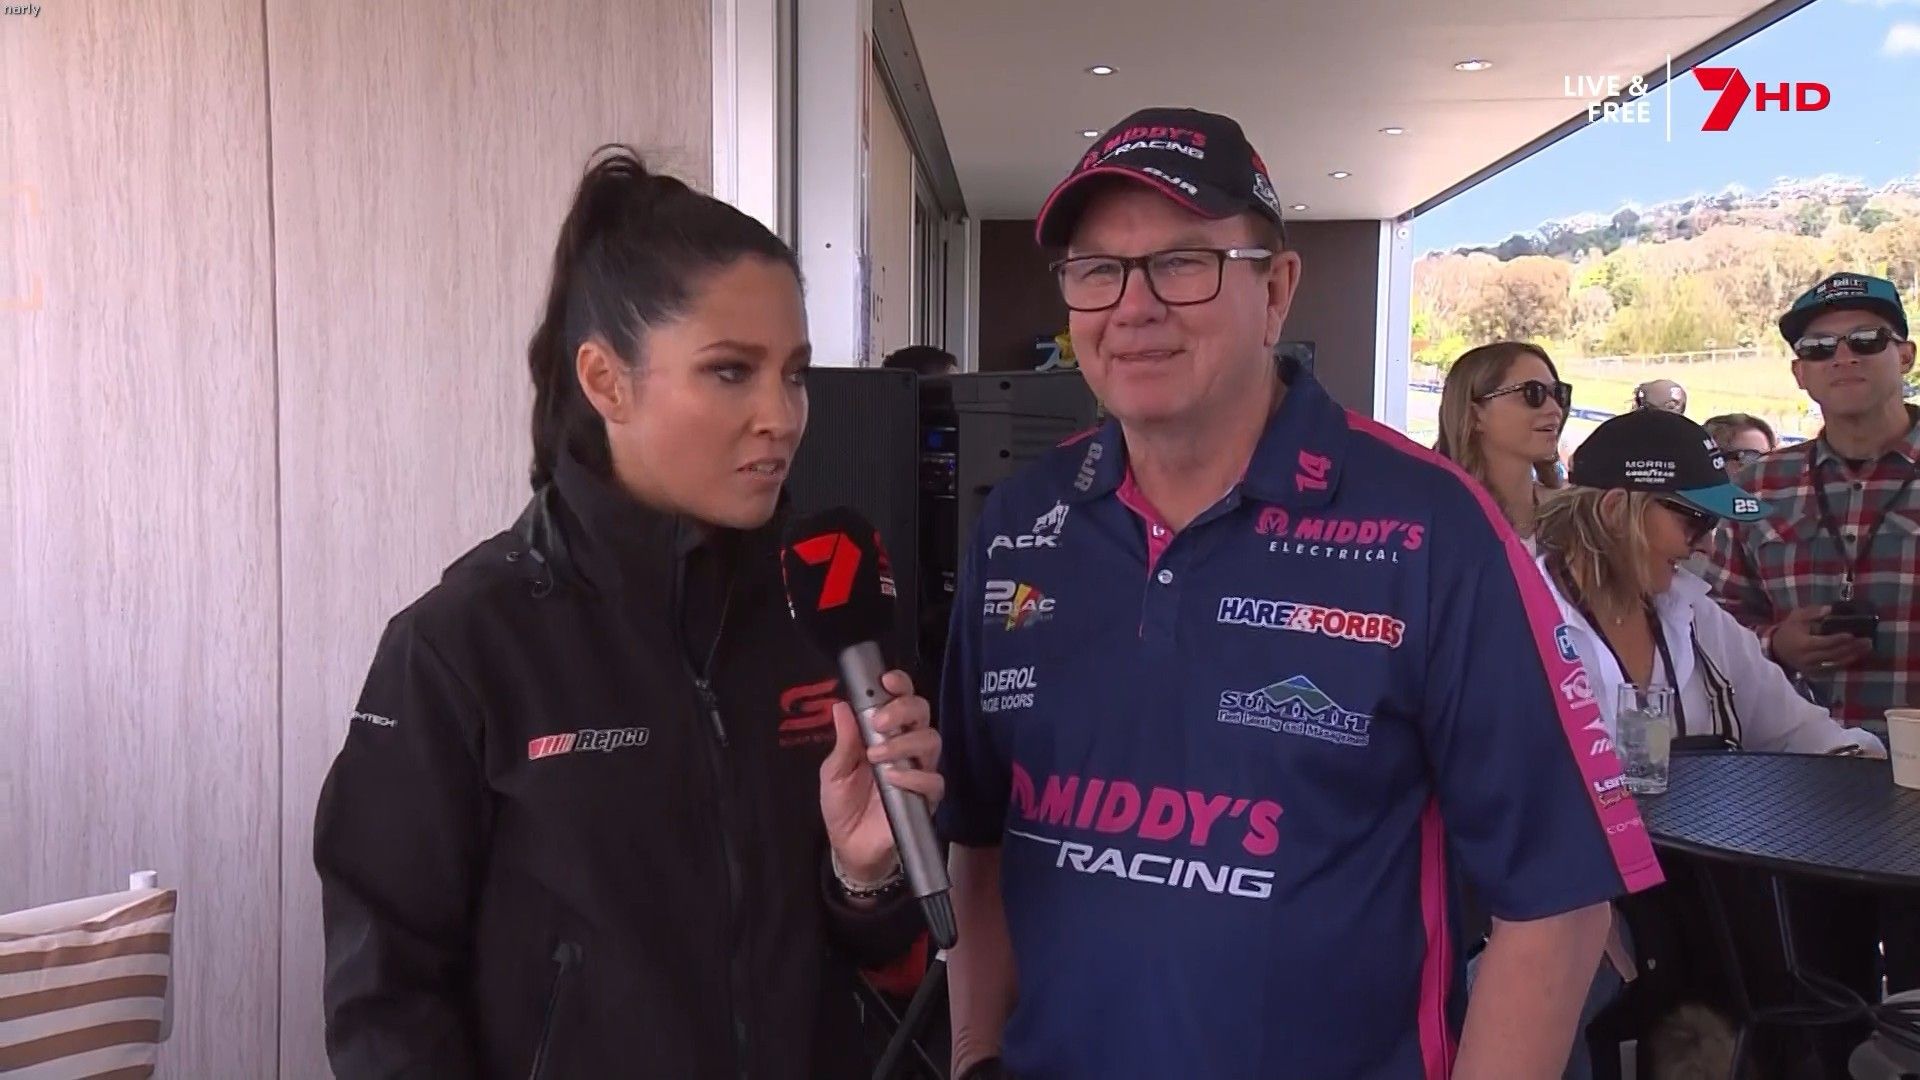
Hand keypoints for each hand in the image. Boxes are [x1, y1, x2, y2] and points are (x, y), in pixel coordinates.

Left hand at [819, 669, 943, 883]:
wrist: (849, 846)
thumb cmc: (843, 804)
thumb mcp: (834, 771)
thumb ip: (844, 741)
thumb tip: (842, 706)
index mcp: (884, 733)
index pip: (900, 699)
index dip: (899, 685)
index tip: (886, 680)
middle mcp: (906, 746)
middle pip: (922, 713)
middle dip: (903, 709)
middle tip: (879, 722)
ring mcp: (919, 770)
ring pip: (931, 741)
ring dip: (904, 743)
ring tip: (877, 757)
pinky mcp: (926, 798)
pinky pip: (934, 780)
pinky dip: (915, 777)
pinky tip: (893, 780)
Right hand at [1770, 606, 1872, 674]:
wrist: (1776, 649)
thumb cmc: (1789, 630)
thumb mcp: (1797, 617)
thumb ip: (1813, 613)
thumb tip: (1830, 609)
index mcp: (1803, 644)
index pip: (1824, 642)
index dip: (1839, 639)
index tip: (1852, 634)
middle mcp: (1808, 658)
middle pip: (1834, 654)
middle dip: (1852, 647)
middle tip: (1867, 641)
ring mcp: (1812, 668)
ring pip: (1836, 663)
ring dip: (1853, 656)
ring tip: (1867, 648)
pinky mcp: (1815, 673)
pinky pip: (1833, 669)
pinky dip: (1846, 663)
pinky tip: (1856, 656)